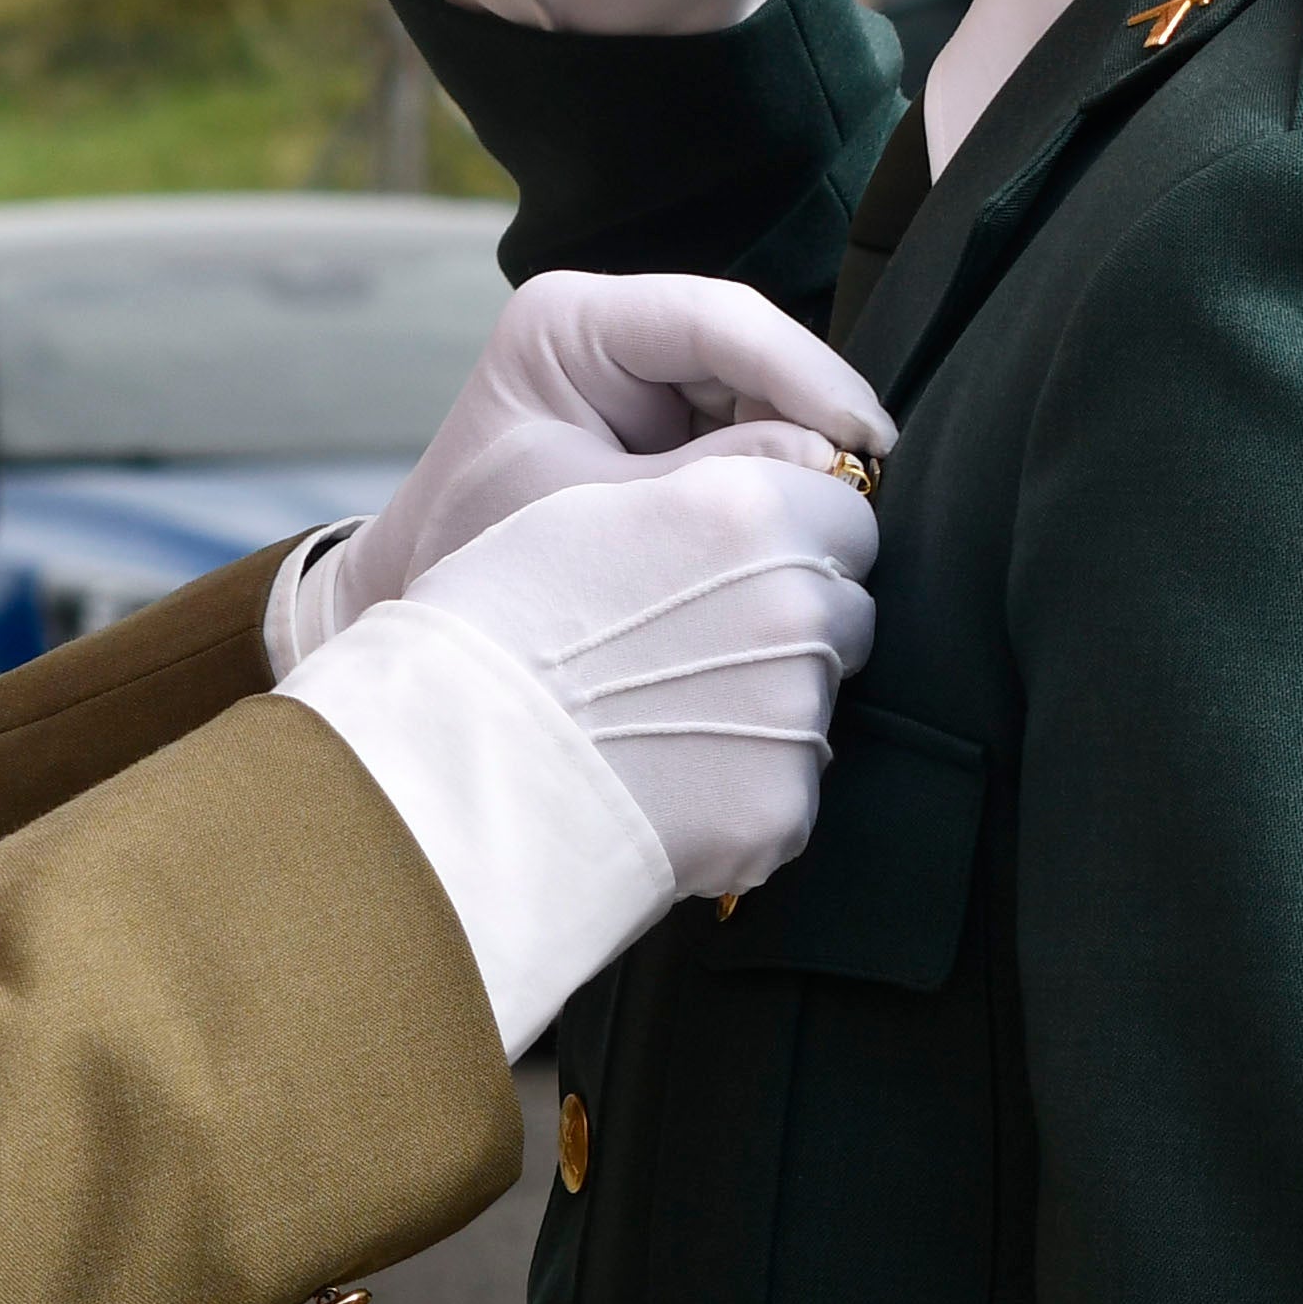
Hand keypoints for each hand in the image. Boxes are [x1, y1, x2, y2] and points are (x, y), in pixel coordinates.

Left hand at [274, 271, 890, 668]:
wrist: (430, 606)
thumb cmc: (479, 560)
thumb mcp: (591, 521)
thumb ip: (705, 487)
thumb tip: (828, 463)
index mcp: (568, 324)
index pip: (714, 320)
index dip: (805, 373)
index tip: (869, 438)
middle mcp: (614, 331)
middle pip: (753, 353)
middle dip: (814, 420)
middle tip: (867, 496)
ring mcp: (645, 373)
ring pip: (765, 397)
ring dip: (805, 457)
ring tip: (836, 525)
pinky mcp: (670, 422)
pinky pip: (753, 437)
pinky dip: (781, 483)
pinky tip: (803, 528)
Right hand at [401, 455, 879, 897]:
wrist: (454, 763)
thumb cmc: (496, 627)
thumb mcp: (587, 510)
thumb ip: (703, 496)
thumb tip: (776, 501)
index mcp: (748, 511)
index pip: (848, 514)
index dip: (800, 539)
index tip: (745, 567)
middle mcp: (794, 605)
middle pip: (844, 611)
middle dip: (791, 626)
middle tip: (692, 650)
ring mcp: (795, 714)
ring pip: (814, 703)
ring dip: (763, 708)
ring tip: (658, 720)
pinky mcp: (781, 807)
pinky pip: (783, 788)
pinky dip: (737, 788)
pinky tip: (660, 781)